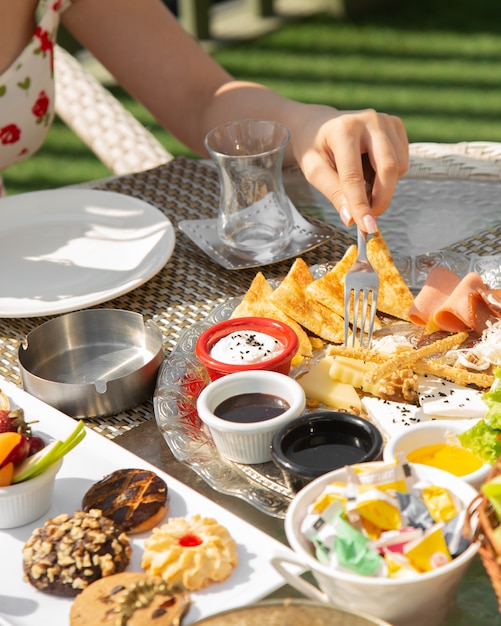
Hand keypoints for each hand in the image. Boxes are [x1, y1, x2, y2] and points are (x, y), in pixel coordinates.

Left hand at [289, 106, 408, 232]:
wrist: (319, 124)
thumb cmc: (314, 147)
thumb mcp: (314, 170)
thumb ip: (333, 193)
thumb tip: (352, 218)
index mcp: (344, 129)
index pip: (355, 175)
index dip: (361, 204)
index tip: (366, 227)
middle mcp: (370, 120)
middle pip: (388, 168)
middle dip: (381, 199)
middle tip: (369, 217)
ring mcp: (386, 121)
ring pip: (399, 167)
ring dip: (383, 186)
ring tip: (361, 184)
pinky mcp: (396, 126)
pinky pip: (402, 161)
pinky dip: (388, 175)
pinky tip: (370, 170)